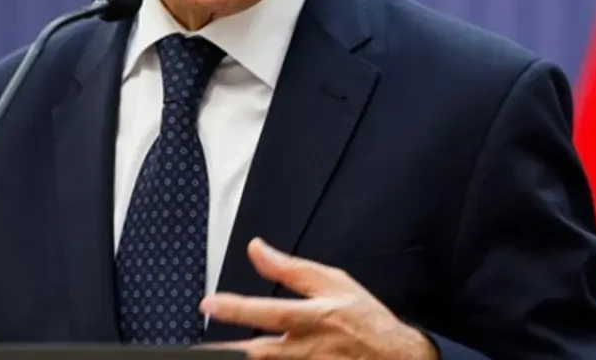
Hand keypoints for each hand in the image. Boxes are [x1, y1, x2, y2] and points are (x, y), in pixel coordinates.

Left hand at [199, 238, 438, 358]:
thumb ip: (290, 268)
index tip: (208, 303)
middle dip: (228, 351)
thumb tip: (256, 248)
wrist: (397, 357)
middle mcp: (310, 349)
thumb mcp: (333, 281)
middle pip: (262, 353)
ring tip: (215, 355)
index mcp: (315, 317)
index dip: (237, 308)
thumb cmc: (364, 318)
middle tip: (198, 348)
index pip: (270, 312)